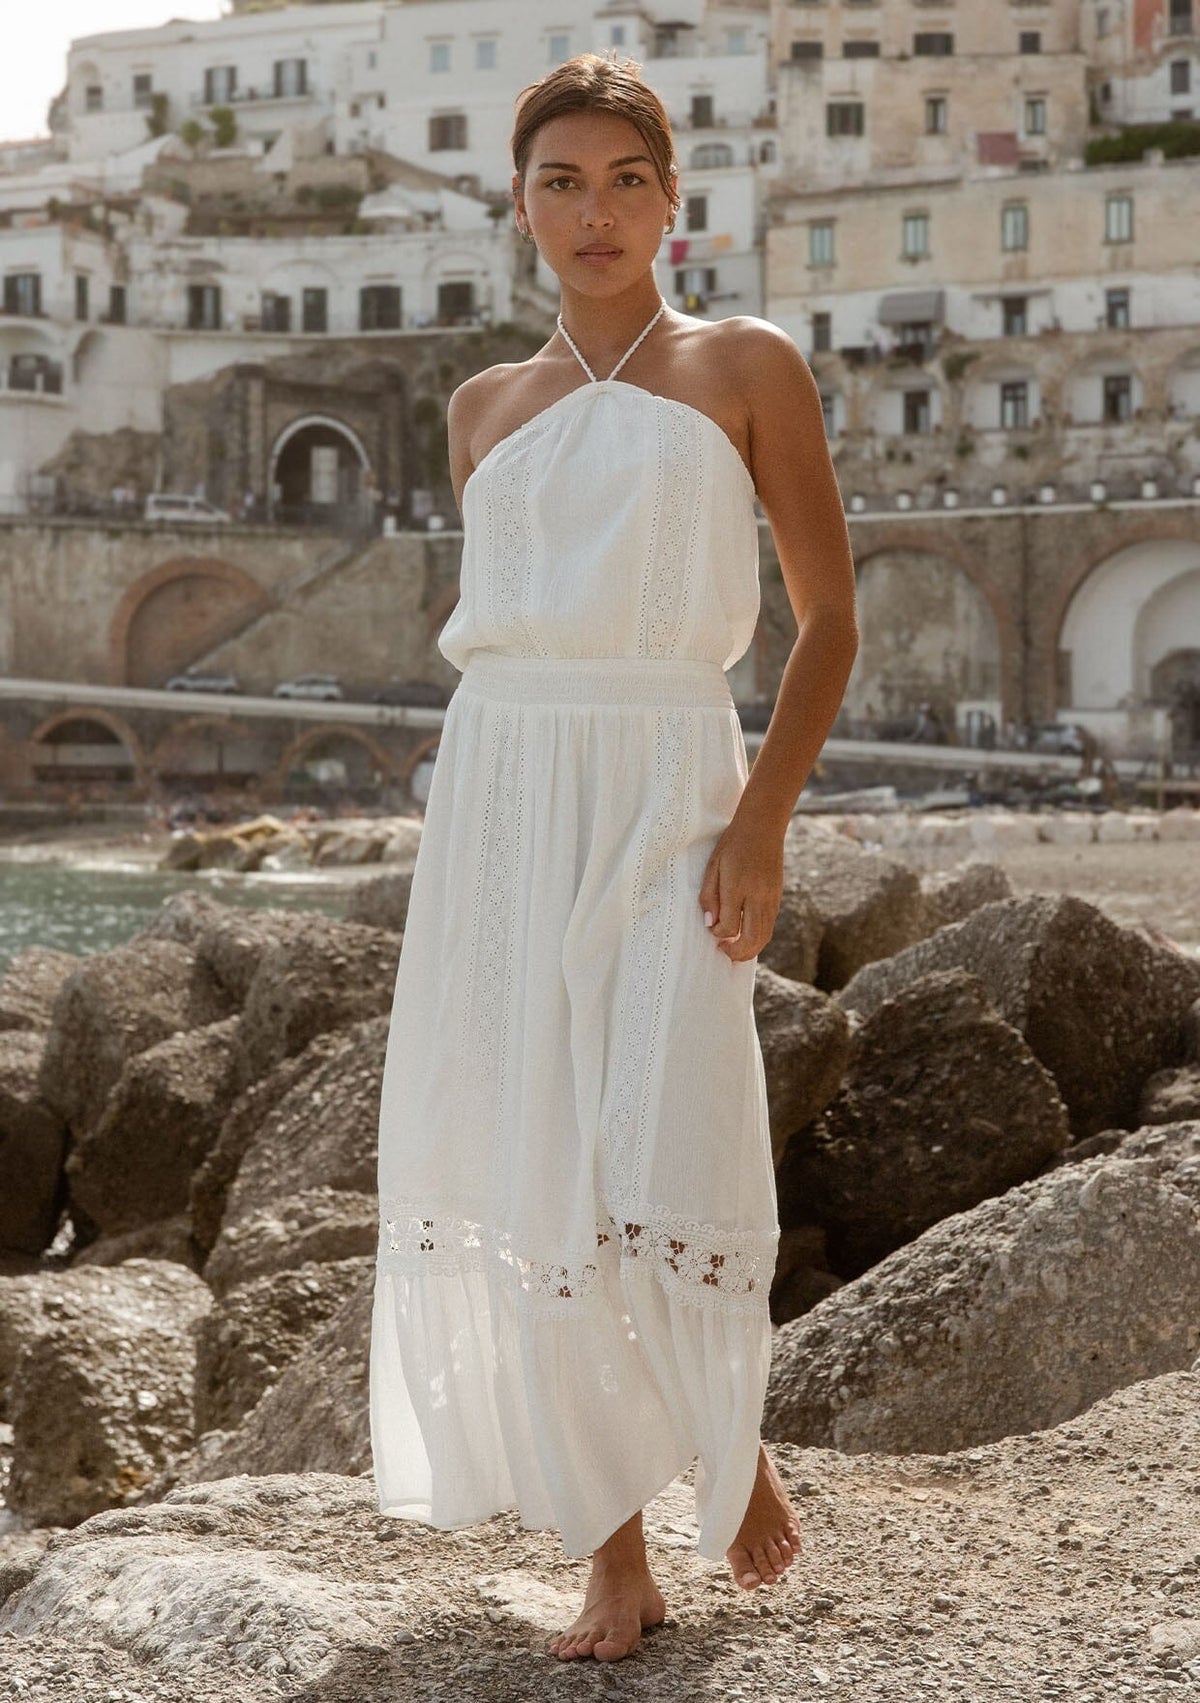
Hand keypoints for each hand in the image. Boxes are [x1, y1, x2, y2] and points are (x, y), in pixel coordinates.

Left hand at [697, 817, 783, 961]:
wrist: (763, 826)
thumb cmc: (732, 844)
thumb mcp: (713, 866)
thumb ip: (709, 896)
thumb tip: (710, 924)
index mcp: (738, 888)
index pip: (728, 926)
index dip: (718, 933)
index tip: (711, 929)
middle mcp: (758, 896)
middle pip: (751, 939)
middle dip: (737, 952)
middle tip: (724, 951)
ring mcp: (771, 898)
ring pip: (764, 936)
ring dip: (750, 949)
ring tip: (735, 949)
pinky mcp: (778, 897)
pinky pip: (770, 925)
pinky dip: (759, 936)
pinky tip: (747, 934)